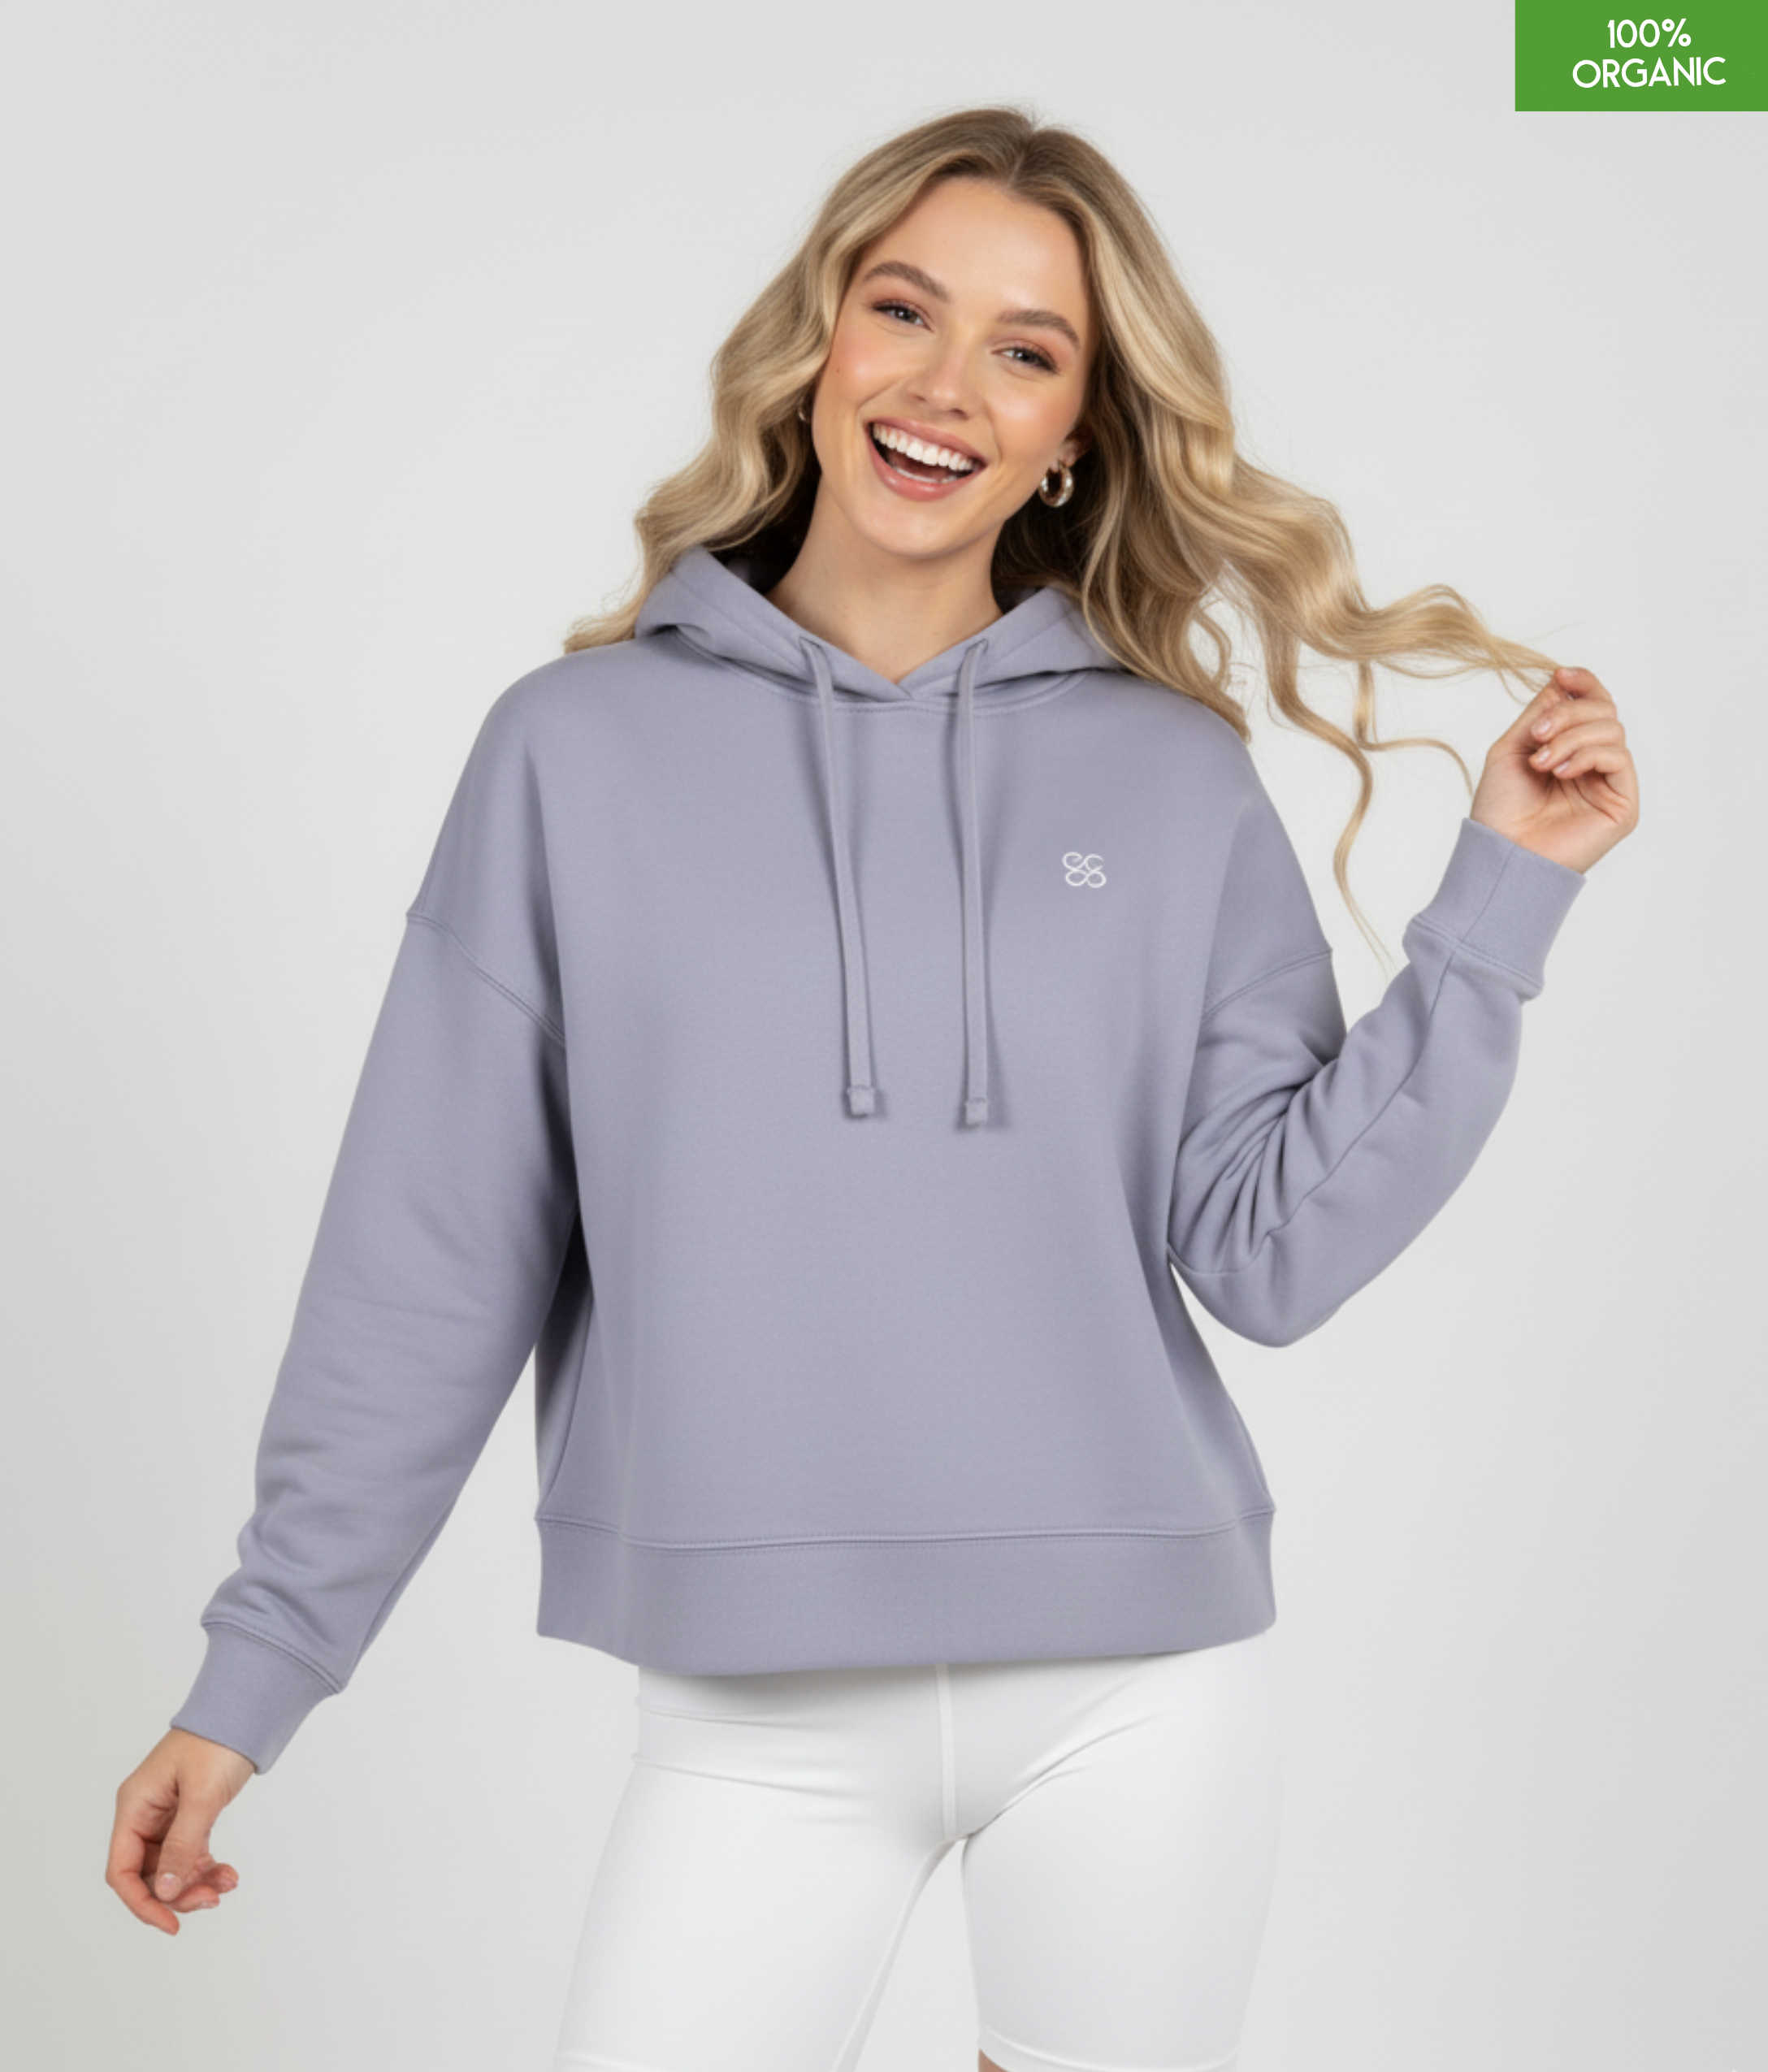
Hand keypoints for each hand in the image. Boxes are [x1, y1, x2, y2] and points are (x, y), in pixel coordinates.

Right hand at [107, 1727, 254, 1933]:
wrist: (245, 1712)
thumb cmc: (217, 1743)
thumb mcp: (201, 1796)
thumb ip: (182, 1845)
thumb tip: (165, 1892)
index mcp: (134, 1807)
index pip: (122, 1870)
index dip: (141, 1902)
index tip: (170, 1923)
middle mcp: (145, 1815)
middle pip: (148, 1875)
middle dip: (177, 1894)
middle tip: (212, 1899)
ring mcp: (166, 1817)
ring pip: (171, 1868)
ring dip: (196, 1883)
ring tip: (227, 1884)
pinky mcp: (189, 1817)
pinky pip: (190, 1855)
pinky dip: (206, 1868)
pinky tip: (228, 1874)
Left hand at [1469, 666, 1638, 873]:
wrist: (1500, 853)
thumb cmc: (1501, 809)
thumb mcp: (1513, 747)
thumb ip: (1541, 714)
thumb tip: (1562, 680)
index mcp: (1570, 748)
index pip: (1592, 703)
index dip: (1583, 683)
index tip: (1560, 674)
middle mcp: (1594, 763)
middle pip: (1604, 709)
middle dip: (1569, 712)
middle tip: (1538, 734)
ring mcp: (1610, 782)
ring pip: (1612, 729)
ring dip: (1572, 736)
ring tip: (1542, 762)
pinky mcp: (1623, 803)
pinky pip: (1619, 756)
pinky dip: (1587, 754)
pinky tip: (1561, 772)